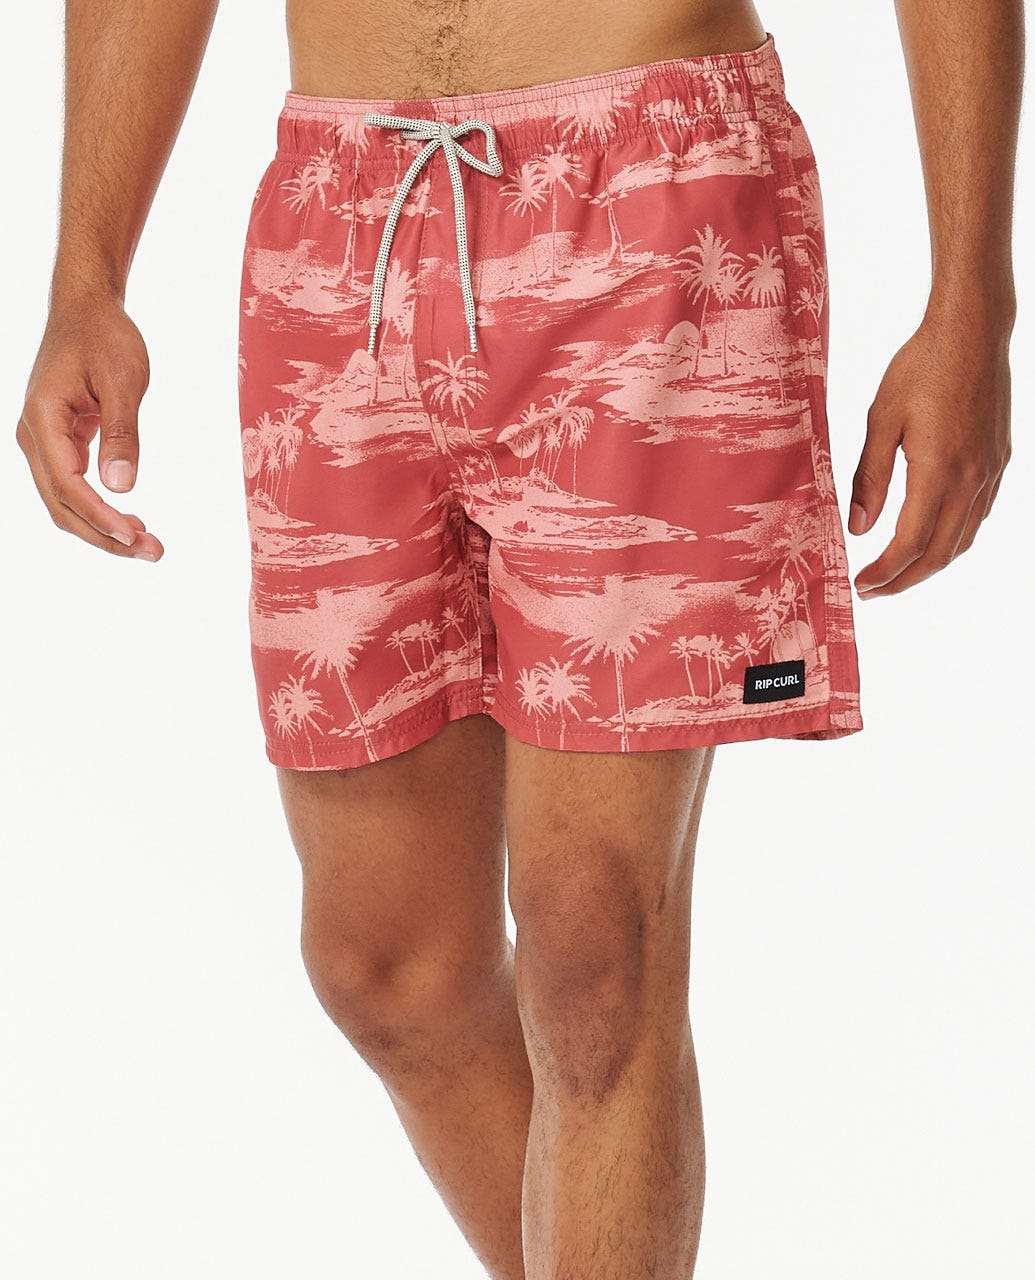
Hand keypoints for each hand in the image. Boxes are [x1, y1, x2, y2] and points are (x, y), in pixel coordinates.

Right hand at [16, 297, 163, 560]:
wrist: (87, 309)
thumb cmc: (105, 337)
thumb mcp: (123, 381)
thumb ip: (122, 433)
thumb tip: (121, 487)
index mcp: (42, 418)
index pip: (68, 484)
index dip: (100, 517)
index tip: (135, 537)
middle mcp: (33, 435)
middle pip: (61, 504)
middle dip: (104, 535)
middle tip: (153, 553)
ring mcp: (43, 441)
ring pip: (64, 501)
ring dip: (102, 527)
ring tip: (147, 545)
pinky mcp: (58, 442)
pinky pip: (73, 486)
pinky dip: (99, 508)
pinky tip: (130, 521)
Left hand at [848, 314, 1011, 596]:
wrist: (972, 332)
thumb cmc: (921, 368)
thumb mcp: (881, 420)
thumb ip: (870, 477)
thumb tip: (858, 526)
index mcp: (937, 472)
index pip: (909, 544)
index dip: (883, 572)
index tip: (861, 585)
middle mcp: (970, 480)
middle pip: (939, 554)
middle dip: (904, 580)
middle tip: (874, 591)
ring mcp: (989, 472)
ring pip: (962, 539)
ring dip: (930, 564)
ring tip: (898, 572)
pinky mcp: (999, 461)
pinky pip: (977, 515)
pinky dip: (953, 537)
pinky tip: (931, 536)